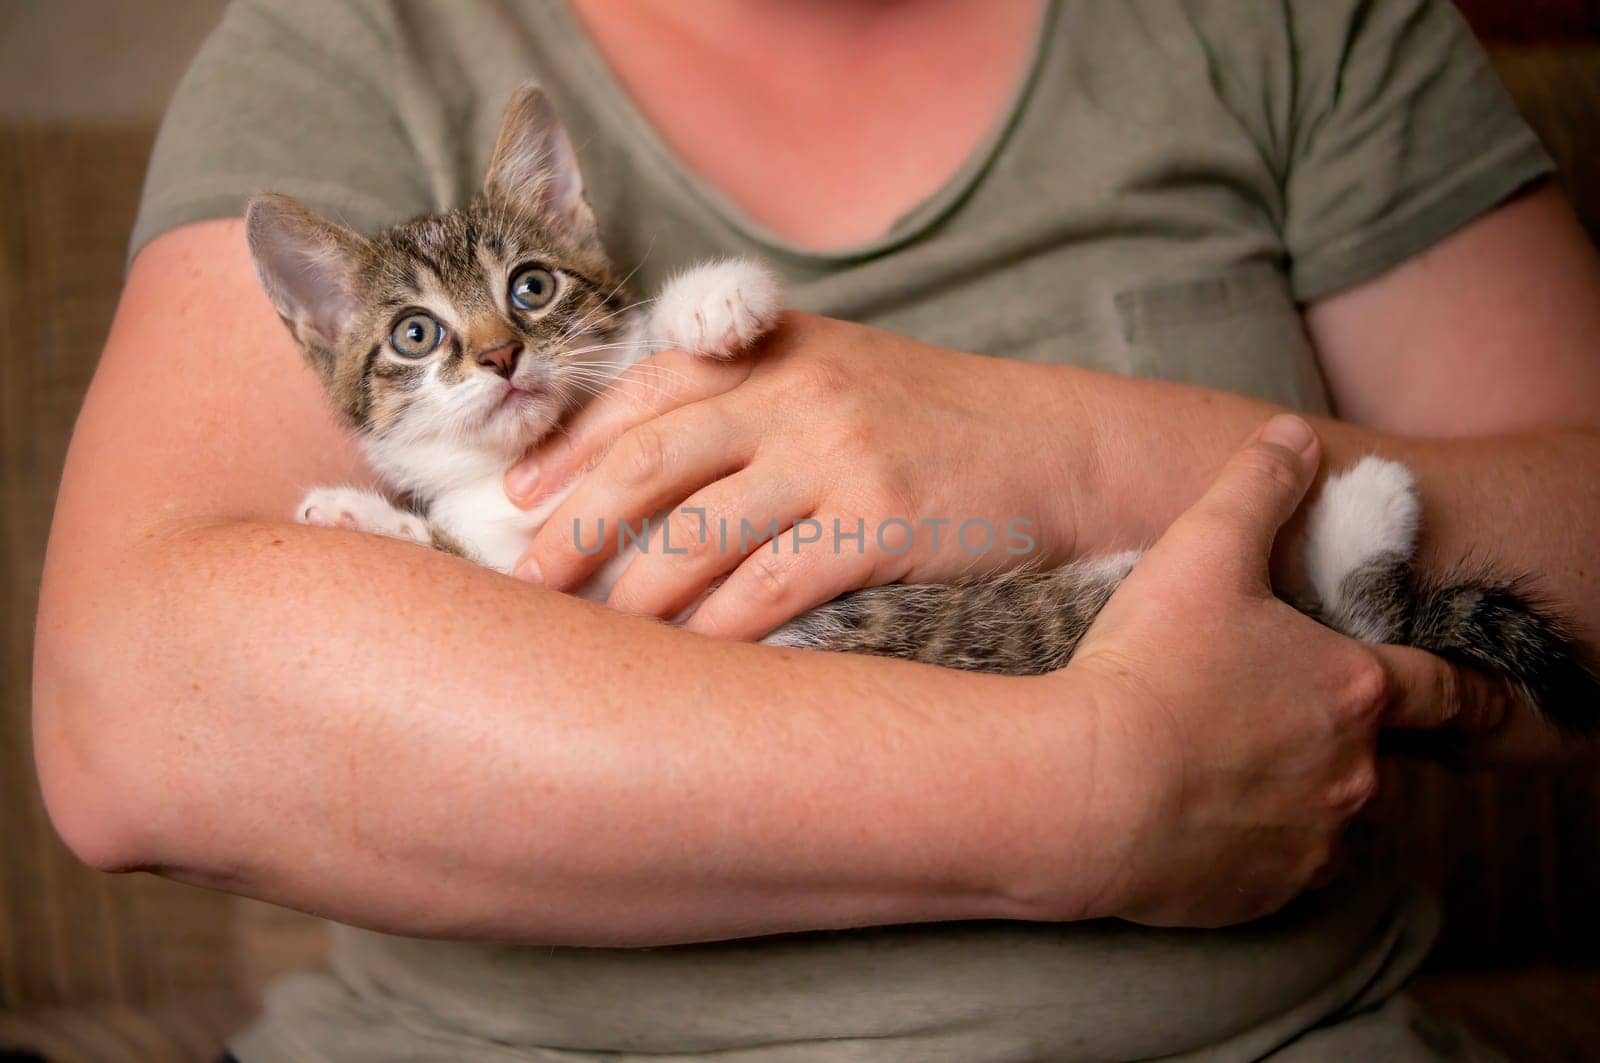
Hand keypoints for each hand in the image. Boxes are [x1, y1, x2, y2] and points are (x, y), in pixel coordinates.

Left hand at [506, 313, 1080, 637]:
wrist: (1060, 450)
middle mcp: (797, 391)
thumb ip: (749, 401)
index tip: (517, 503)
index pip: (643, 392)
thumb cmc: (936, 426)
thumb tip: (637, 476)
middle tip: (527, 584)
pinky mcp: (882, 520)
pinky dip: (717, 632)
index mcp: (775, 349)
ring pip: (697, 533)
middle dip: (572, 527)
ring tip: (594, 638)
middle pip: (648, 461)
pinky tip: (687, 663)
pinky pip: (768, 588)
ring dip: (632, 595)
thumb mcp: (840, 377)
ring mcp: (839, 453)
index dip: (569, 450)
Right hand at [1049, 415, 1510, 928]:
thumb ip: (1256, 485)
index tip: (1489, 701)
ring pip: (1337, 822)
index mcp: (1354, 689)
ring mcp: (1310, 843)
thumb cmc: (1150, 664)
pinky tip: (1207, 819)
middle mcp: (1352, 773)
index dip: (1469, 692)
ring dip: (1311, 798)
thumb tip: (1293, 434)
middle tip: (1303, 726)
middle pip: (1384, 760)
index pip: (1443, 691)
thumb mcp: (1202, 549)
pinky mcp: (1259, 894)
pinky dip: (1259, 846)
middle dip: (1358, 743)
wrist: (1086, 788)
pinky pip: (1280, 870)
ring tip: (1247, 773)